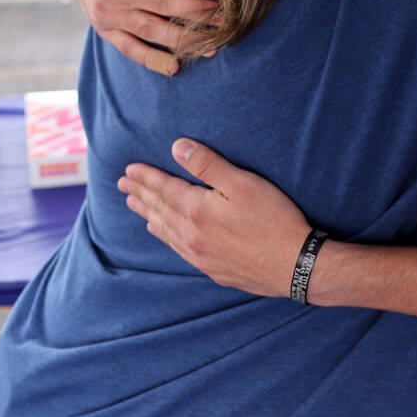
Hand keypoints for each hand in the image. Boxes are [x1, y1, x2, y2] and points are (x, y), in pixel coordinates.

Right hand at [61, 0, 218, 74]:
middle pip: (166, 3)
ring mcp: (109, 12)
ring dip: (185, 39)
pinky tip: (176, 66)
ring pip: (153, 30)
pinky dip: (152, 59)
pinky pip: (129, 48)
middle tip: (229, 18)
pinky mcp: (104, 29)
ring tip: (214, 45)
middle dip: (201, 11)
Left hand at [118, 140, 309, 295]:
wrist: (294, 266)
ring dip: (148, 214)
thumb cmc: (274, 220)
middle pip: (160, 209)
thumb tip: (177, 147)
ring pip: (165, 230)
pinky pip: (177, 248)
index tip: (129, 169)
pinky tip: (160, 232)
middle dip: (141, 193)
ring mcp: (200, 254)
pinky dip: (164, 235)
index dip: (146, 177)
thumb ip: (209, 166)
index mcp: (198, 210)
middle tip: (122, 184)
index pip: (165, 188)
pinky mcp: (212, 269)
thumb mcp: (244, 185)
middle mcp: (192, 234)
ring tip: (134, 204)